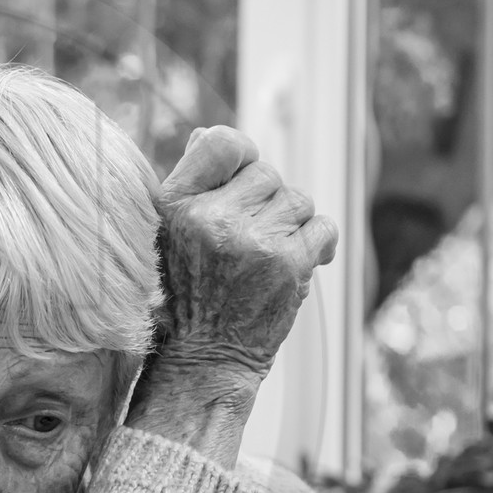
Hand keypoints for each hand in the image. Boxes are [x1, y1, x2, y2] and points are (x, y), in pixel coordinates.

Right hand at [141, 126, 337, 390]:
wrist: (204, 357)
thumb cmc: (188, 293)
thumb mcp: (169, 235)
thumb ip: (191, 184)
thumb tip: (210, 134)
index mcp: (174, 205)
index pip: (222, 142)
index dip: (242, 155)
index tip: (242, 178)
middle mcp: (209, 217)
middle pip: (267, 174)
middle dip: (268, 202)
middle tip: (252, 239)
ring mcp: (250, 240)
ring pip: (298, 201)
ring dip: (292, 226)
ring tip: (269, 256)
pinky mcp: (287, 264)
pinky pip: (322, 226)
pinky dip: (317, 244)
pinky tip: (297, 263)